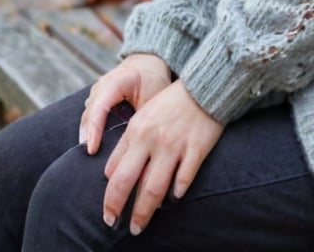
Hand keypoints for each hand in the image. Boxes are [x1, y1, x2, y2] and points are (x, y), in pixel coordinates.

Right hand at [80, 54, 171, 154]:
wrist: (150, 61)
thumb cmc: (154, 79)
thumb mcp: (153, 97)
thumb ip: (143, 119)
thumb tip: (135, 146)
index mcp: (115, 82)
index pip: (99, 109)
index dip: (94, 131)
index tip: (92, 151)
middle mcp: (100, 86)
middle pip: (89, 116)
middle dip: (88, 138)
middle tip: (87, 162)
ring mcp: (96, 92)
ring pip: (87, 118)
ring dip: (88, 137)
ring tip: (89, 161)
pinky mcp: (96, 99)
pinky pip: (90, 118)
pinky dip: (92, 132)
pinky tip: (95, 149)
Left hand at [102, 78, 223, 235]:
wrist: (204, 87)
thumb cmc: (170, 104)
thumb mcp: (142, 117)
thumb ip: (127, 144)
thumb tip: (110, 175)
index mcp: (136, 130)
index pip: (114, 170)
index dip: (109, 194)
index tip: (109, 210)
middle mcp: (152, 139)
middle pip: (128, 182)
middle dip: (117, 208)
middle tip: (113, 224)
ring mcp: (175, 145)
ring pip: (153, 188)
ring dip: (143, 212)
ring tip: (139, 226)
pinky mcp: (197, 149)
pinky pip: (184, 178)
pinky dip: (177, 192)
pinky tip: (173, 199)